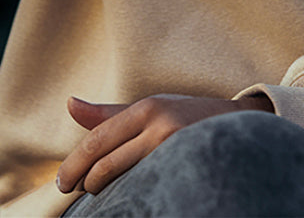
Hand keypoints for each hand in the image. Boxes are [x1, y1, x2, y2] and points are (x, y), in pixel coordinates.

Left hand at [56, 93, 273, 195]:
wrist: (242, 125)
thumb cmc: (185, 117)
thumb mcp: (149, 109)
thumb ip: (109, 114)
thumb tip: (69, 104)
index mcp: (148, 108)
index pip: (100, 140)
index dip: (75, 162)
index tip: (62, 182)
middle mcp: (161, 125)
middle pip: (108, 161)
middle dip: (85, 180)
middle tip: (72, 192)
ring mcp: (176, 148)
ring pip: (125, 177)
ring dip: (105, 190)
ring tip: (96, 195)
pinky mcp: (188, 167)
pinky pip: (149, 185)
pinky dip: (131, 194)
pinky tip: (126, 199)